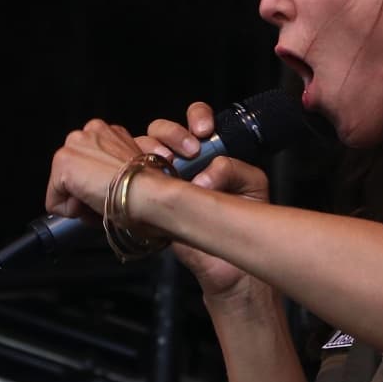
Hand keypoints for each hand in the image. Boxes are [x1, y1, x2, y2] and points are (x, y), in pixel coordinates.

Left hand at [43, 118, 173, 224]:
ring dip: (79, 199)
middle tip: (107, 197)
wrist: (150, 192)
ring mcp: (75, 144)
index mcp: (108, 131)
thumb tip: (109, 182)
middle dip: (85, 189)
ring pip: (62, 186)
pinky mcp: (63, 162)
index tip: (115, 189)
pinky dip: (71, 211)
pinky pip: (55, 202)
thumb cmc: (150, 187)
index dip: (99, 183)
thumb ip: (117, 167)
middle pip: (73, 172)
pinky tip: (92, 204)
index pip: (88, 163)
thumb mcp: (133, 169)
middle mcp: (90, 130)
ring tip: (101, 201)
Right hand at [145, 101, 272, 300]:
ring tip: (169, 165)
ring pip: (141, 150)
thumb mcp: (251, 185)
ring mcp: (161, 181)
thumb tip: (204, 174)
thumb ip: (234, 168)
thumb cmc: (242, 222)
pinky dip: (136, 176)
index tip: (203, 130)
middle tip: (188, 151)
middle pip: (161, 131)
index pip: (195, 121)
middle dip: (170, 133)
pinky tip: (150, 180)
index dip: (196, 117)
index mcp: (206, 154)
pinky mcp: (147, 203)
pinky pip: (132, 183)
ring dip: (151, 150)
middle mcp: (181, 163)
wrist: (230, 264)